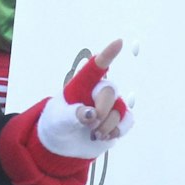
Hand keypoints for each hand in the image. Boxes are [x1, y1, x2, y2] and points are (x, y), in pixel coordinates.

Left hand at [38, 39, 134, 158]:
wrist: (62, 143)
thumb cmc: (57, 123)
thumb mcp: (59, 118)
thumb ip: (73, 114)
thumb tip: (91, 114)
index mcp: (81, 85)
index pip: (95, 67)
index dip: (108, 54)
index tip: (119, 42)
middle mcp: (97, 91)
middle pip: (109, 92)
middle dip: (101, 110)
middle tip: (89, 123)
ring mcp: (109, 105)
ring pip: (119, 110)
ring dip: (106, 125)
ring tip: (92, 133)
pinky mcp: (117, 120)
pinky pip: (127, 121)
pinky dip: (116, 130)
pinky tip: (104, 136)